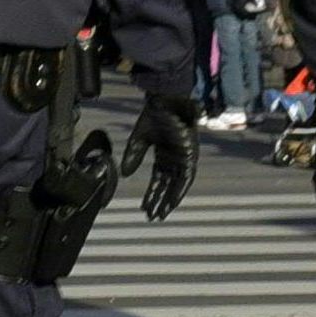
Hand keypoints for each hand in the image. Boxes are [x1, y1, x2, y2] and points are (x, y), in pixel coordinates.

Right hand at [120, 92, 199, 220]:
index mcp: (164, 155)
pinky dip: (180, 189)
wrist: (165, 99)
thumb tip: (125, 174)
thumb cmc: (154, 114)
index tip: (145, 208)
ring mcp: (183, 157)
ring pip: (178, 184)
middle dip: (161, 202)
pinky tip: (173, 200)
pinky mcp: (190, 153)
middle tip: (154, 217)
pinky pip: (187, 176)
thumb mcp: (139, 139)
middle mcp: (174, 159)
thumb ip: (134, 155)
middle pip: (168, 185)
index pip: (158, 180)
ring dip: (170, 199)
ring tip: (162, 213)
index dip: (152, 194)